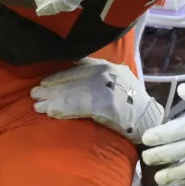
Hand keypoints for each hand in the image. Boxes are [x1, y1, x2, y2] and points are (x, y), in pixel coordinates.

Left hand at [32, 57, 163, 143]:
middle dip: (52, 88)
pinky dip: (63, 109)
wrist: (150, 119)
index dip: (59, 76)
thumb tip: (71, 81)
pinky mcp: (106, 105)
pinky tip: (51, 113)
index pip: (78, 68)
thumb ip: (97, 77)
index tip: (45, 82)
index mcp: (107, 66)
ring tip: (38, 106)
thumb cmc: (132, 103)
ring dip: (53, 100)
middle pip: (72, 80)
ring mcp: (107, 88)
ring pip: (72, 93)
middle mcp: (106, 73)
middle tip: (34, 94)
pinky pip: (79, 106)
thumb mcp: (116, 80)